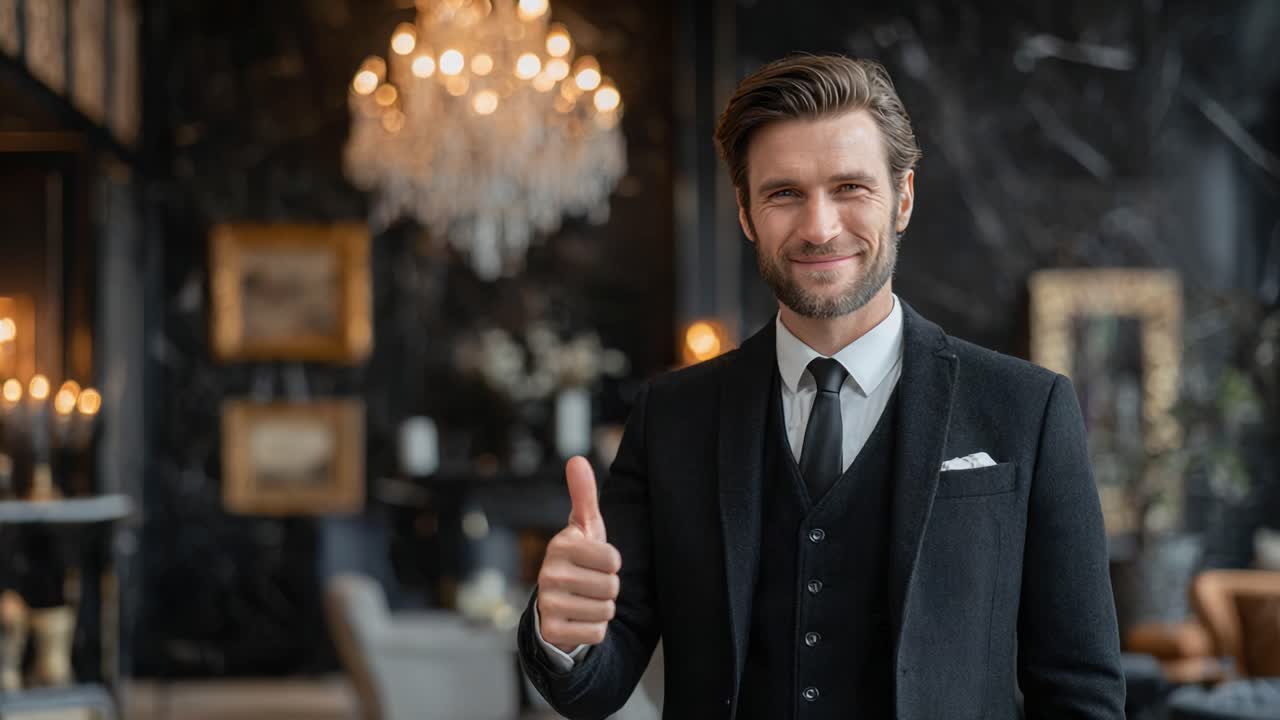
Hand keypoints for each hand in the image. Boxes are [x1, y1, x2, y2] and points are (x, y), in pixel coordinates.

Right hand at [536, 456, 621, 653]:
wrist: (557, 602)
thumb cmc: (579, 559)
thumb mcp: (584, 527)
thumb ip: (583, 494)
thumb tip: (576, 459)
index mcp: (561, 545)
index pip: (613, 559)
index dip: (612, 563)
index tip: (596, 562)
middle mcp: (549, 574)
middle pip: (611, 587)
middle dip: (609, 588)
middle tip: (591, 584)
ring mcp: (547, 603)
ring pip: (605, 611)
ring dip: (602, 608)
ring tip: (585, 600)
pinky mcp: (552, 630)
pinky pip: (597, 632)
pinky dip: (595, 629)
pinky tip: (579, 619)